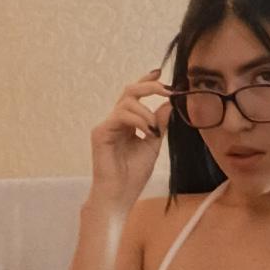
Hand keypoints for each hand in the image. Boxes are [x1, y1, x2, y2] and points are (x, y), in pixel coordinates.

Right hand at [88, 68, 172, 208]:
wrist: (119, 196)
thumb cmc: (133, 175)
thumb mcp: (152, 145)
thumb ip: (159, 124)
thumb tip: (169, 104)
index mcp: (127, 123)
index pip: (136, 96)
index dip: (147, 81)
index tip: (161, 72)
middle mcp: (115, 121)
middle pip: (129, 91)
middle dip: (149, 86)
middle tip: (167, 90)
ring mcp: (106, 125)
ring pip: (127, 102)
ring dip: (146, 112)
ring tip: (153, 130)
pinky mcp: (100, 132)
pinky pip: (121, 115)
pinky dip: (138, 120)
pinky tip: (147, 132)